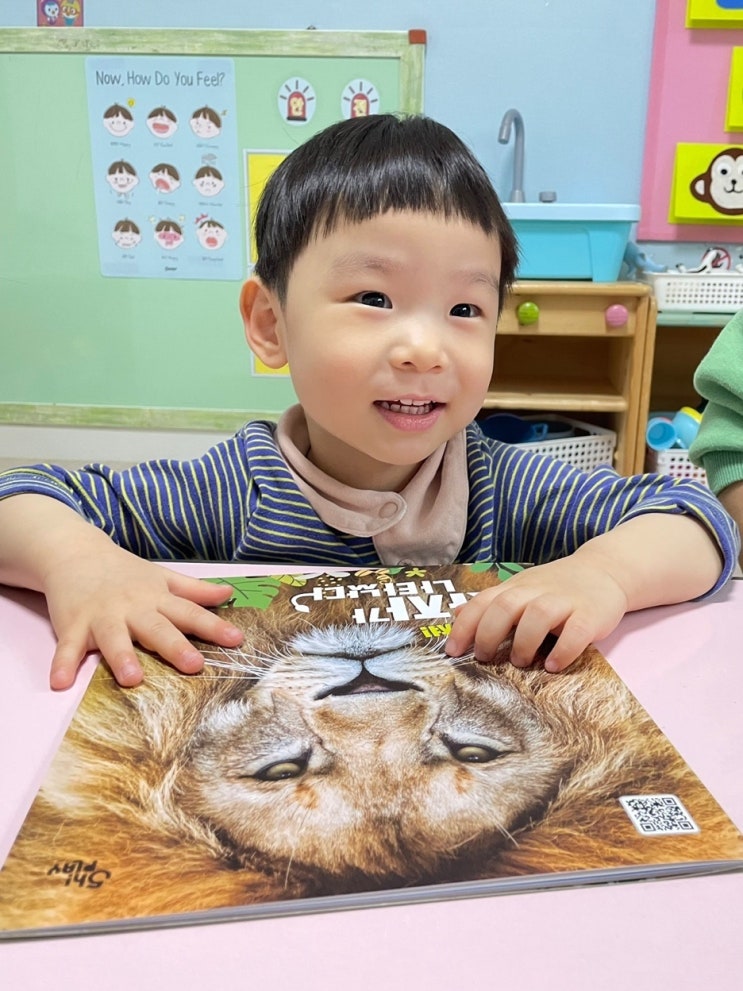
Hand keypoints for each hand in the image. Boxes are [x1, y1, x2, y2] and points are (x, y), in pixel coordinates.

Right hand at [44, 545, 243, 689]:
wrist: (75, 553)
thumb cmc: (124, 573)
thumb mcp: (162, 578)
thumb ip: (194, 590)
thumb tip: (228, 593)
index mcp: (156, 598)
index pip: (190, 613)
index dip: (214, 627)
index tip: (236, 640)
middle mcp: (132, 608)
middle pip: (156, 628)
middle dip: (174, 646)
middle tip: (194, 665)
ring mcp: (101, 616)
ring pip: (113, 638)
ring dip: (121, 657)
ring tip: (132, 679)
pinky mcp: (72, 625)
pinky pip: (67, 647)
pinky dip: (62, 664)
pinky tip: (60, 682)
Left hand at [445, 556, 628, 672]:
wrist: (604, 570)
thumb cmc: (555, 587)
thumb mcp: (520, 589)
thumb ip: (490, 603)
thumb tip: (456, 614)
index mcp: (516, 588)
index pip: (483, 603)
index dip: (465, 627)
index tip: (452, 651)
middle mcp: (537, 591)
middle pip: (506, 606)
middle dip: (489, 634)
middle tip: (485, 658)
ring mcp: (565, 601)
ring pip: (539, 615)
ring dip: (524, 641)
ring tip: (520, 662)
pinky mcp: (591, 614)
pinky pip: (576, 632)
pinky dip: (563, 650)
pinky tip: (553, 665)